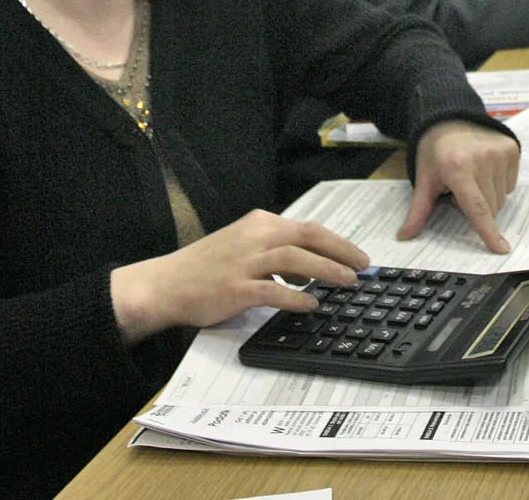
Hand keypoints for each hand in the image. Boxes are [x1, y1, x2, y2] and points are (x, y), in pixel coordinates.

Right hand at [111, 209, 368, 342]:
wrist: (165, 284)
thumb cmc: (207, 268)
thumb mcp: (245, 248)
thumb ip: (278, 254)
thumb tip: (313, 270)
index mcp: (260, 223)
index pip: (309, 228)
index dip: (339, 242)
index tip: (360, 256)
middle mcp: (255, 237)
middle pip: (309, 236)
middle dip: (342, 251)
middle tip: (364, 268)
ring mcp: (244, 261)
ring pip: (295, 258)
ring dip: (326, 270)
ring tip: (347, 283)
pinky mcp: (234, 288)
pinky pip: (272, 290)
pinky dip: (295, 296)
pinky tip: (312, 304)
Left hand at [404, 120, 519, 252]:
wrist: (449, 117)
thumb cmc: (435, 151)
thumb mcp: (424, 179)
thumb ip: (418, 211)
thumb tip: (404, 236)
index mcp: (458, 168)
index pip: (477, 208)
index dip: (489, 231)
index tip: (502, 249)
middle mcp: (483, 159)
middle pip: (491, 207)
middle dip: (477, 208)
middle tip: (460, 188)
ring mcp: (500, 153)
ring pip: (502, 198)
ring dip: (489, 197)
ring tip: (472, 177)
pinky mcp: (512, 148)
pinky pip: (511, 184)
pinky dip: (499, 184)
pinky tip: (485, 170)